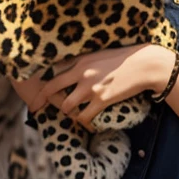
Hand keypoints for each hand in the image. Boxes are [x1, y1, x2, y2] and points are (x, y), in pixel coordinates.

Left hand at [22, 44, 174, 130]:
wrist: (145, 65)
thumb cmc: (125, 59)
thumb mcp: (101, 55)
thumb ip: (85, 61)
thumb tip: (73, 66)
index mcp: (81, 60)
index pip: (54, 70)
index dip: (42, 80)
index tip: (34, 88)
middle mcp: (82, 73)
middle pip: (52, 88)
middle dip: (40, 99)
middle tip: (34, 108)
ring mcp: (91, 88)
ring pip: (66, 106)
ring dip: (67, 112)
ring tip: (71, 115)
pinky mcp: (102, 100)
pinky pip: (84, 117)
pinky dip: (84, 123)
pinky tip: (87, 124)